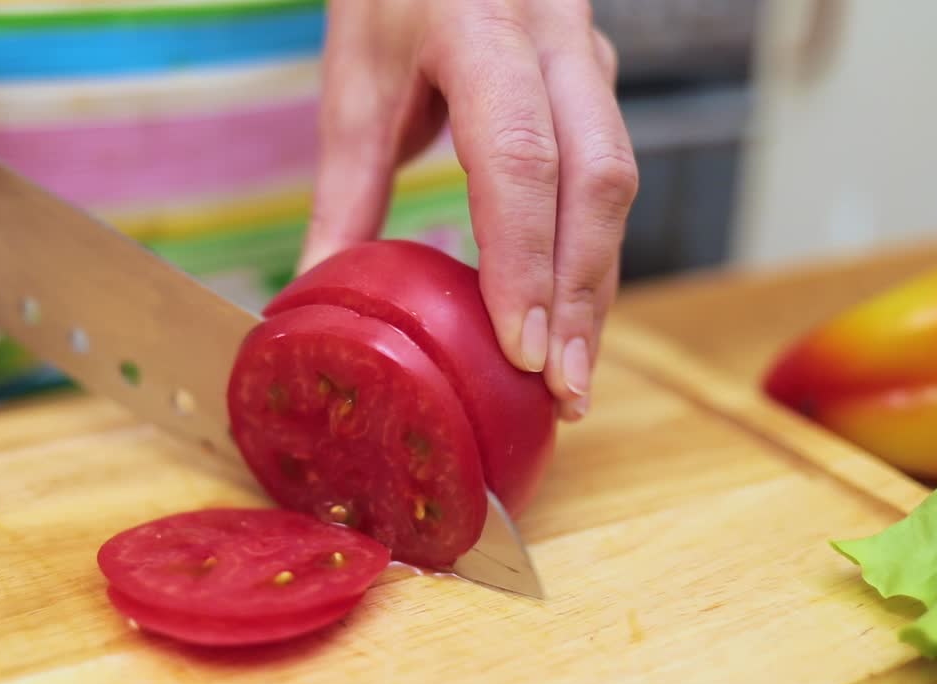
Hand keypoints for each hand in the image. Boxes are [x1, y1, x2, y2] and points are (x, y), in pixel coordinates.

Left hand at [301, 0, 637, 420]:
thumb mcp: (356, 82)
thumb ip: (345, 190)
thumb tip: (319, 295)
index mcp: (479, 30)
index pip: (519, 156)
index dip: (525, 259)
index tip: (520, 349)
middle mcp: (554, 40)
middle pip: (595, 182)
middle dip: (582, 297)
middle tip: (564, 393)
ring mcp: (587, 58)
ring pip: (617, 186)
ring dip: (598, 288)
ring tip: (573, 378)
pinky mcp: (597, 84)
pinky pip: (608, 180)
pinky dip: (593, 256)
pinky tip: (573, 316)